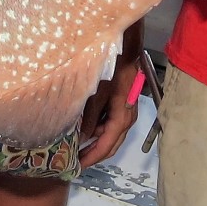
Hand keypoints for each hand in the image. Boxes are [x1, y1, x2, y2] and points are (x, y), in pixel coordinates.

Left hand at [78, 22, 143, 168]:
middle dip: (97, 152)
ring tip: (78, 144)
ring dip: (99, 139)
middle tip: (77, 160)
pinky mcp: (125, 97)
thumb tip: (82, 137)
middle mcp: (129, 111)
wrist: (125, 39)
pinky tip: (88, 125)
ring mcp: (128, 104)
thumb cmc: (110, 62)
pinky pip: (114, 118)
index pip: (109, 142)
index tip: (78, 166)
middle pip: (114, 140)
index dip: (94, 156)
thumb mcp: (97, 89)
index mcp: (123, 111)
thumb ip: (89, 114)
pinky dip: (102, 126)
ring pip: (115, 130)